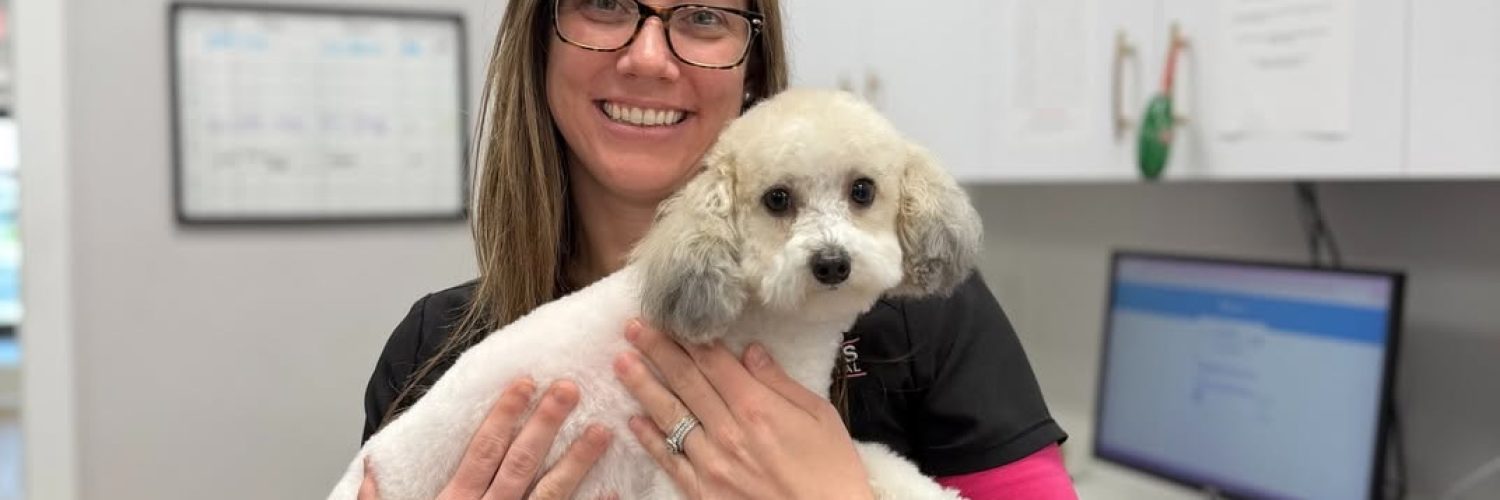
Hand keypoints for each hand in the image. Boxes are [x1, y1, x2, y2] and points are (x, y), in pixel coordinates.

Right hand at [359, 378, 617, 499]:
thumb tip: (369, 469)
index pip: (481, 452)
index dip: (503, 416)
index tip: (524, 382)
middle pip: (519, 465)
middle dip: (545, 425)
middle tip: (570, 389)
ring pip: (548, 495)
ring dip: (577, 462)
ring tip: (602, 431)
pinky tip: (613, 494)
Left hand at [615, 320, 874, 499]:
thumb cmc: (832, 473)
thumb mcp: (820, 417)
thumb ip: (780, 383)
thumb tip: (750, 351)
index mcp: (757, 408)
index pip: (713, 362)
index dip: (687, 336)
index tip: (666, 317)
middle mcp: (728, 431)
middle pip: (685, 381)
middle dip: (657, 351)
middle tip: (633, 327)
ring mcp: (711, 463)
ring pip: (669, 416)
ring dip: (643, 386)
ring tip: (621, 362)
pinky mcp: (702, 492)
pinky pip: (669, 459)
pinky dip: (649, 438)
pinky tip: (633, 419)